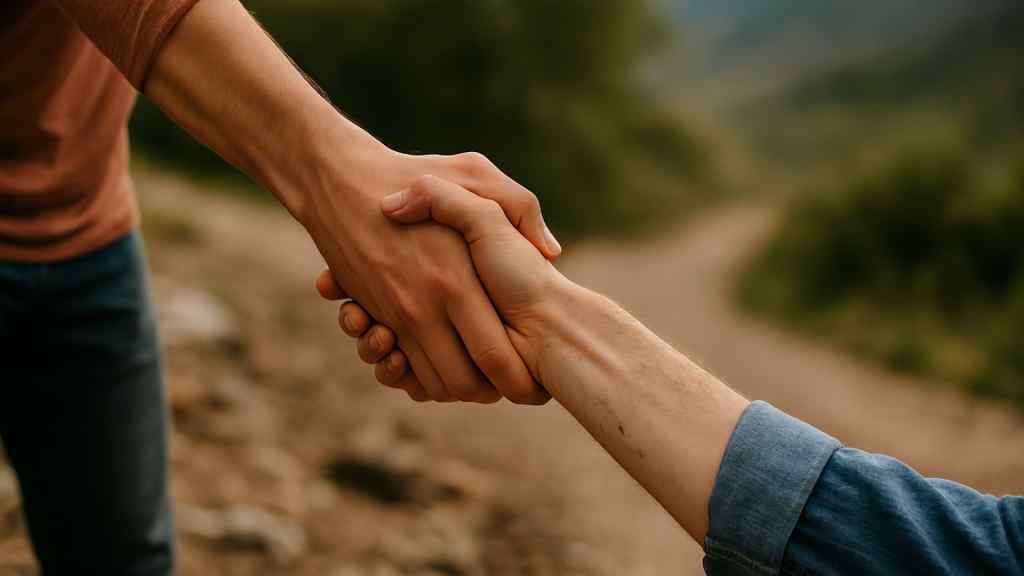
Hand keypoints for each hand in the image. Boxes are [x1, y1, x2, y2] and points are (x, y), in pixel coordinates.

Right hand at [307, 150, 557, 403]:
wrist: (337, 179)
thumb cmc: (411, 171)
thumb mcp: (475, 172)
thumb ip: (521, 208)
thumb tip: (551, 250)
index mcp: (458, 280)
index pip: (498, 358)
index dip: (520, 383)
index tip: (533, 384)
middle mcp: (426, 305)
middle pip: (464, 384)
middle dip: (488, 395)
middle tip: (504, 385)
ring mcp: (394, 314)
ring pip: (430, 384)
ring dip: (450, 390)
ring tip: (473, 373)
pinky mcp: (372, 315)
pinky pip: (398, 367)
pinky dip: (415, 376)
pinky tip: (439, 356)